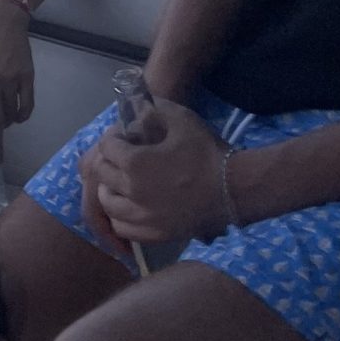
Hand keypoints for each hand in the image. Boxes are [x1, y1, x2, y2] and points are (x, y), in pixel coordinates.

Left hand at [80, 97, 227, 254]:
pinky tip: (130, 208)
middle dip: (109, 161)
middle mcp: (133, 191)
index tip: (124, 137)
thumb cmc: (207, 152)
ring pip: (108, 204)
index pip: (105, 147)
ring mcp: (144, 216)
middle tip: (121, 158)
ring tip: (121, 183)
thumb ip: (152, 108)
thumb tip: (133, 106)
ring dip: (109, 190)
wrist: (237, 188)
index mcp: (135, 163)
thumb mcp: (180, 119)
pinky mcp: (157, 234)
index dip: (113, 138)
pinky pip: (124, 228)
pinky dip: (120, 218)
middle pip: (103, 175)